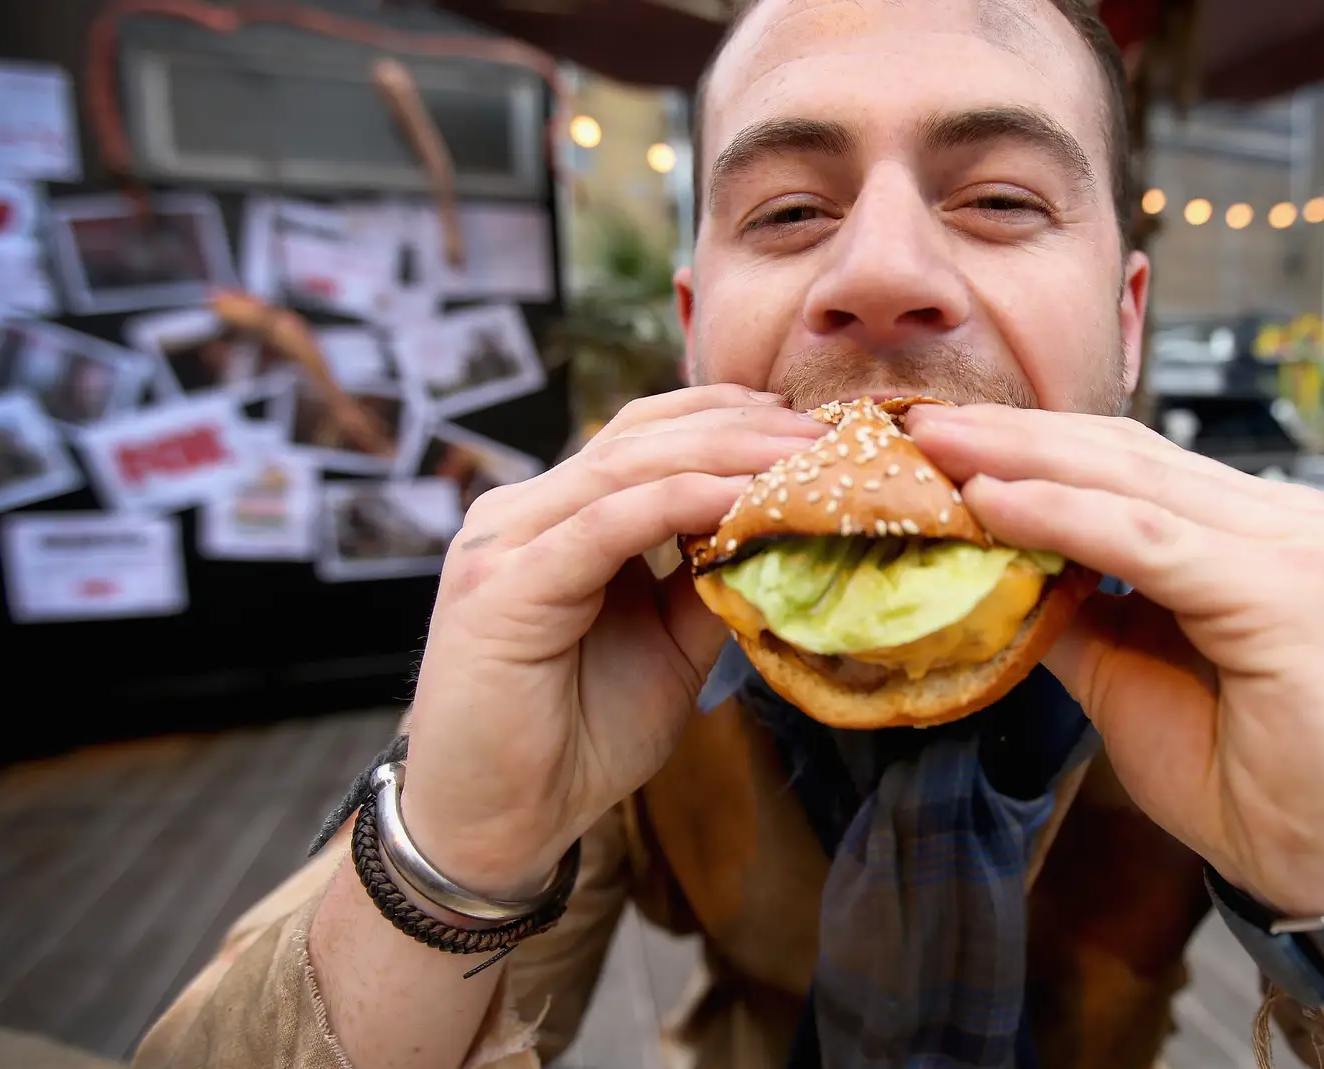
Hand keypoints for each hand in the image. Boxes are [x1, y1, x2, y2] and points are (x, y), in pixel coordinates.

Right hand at [399, 385, 825, 897]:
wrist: (496, 826)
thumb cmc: (576, 742)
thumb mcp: (670, 649)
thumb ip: (710, 585)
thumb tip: (785, 537)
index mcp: (555, 518)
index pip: (645, 436)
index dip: (729, 418)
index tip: (811, 426)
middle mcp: (522, 513)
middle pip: (642, 437)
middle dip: (742, 426)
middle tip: (827, 434)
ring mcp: (505, 542)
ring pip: (628, 466)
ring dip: (725, 455)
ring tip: (802, 458)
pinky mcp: (505, 585)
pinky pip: (607, 524)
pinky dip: (681, 503)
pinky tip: (741, 501)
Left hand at [907, 405, 1323, 916]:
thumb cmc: (1250, 783)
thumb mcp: (1126, 679)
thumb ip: (1074, 614)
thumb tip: (986, 568)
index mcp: (1253, 531)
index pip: (1126, 465)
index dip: (1031, 446)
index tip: (940, 439)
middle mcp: (1284, 520)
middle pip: (1124, 456)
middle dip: (1013, 436)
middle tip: (921, 422)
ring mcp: (1294, 546)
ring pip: (1131, 484)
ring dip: (1023, 461)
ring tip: (938, 448)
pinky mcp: (1288, 589)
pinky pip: (1147, 542)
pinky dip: (1062, 517)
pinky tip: (993, 503)